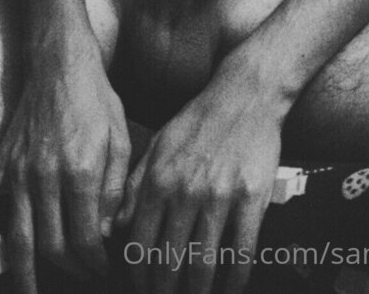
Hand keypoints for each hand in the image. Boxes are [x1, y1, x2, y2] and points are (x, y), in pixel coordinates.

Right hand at [0, 34, 129, 292]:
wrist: (59, 65)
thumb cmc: (95, 100)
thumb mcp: (119, 137)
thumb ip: (112, 189)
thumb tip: (105, 231)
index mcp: (80, 171)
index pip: (84, 238)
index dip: (94, 262)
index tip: (102, 268)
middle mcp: (45, 177)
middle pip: (50, 246)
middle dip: (68, 269)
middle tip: (81, 274)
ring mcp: (18, 172)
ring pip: (17, 238)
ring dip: (25, 272)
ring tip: (30, 291)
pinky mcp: (1, 163)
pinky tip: (3, 249)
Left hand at [121, 54, 282, 293]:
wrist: (245, 95)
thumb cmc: (200, 120)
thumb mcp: (158, 144)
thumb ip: (134, 186)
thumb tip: (116, 227)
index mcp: (158, 180)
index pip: (139, 246)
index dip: (139, 277)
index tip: (142, 289)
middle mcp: (185, 191)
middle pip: (169, 262)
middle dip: (165, 291)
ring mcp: (220, 196)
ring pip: (203, 264)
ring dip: (197, 292)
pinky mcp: (252, 198)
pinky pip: (242, 252)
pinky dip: (235, 280)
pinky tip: (230, 289)